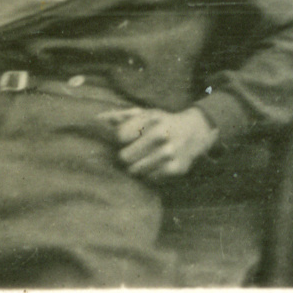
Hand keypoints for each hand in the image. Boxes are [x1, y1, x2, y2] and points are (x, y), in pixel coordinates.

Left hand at [100, 106, 219, 179]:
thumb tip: (97, 120)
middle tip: (133, 152)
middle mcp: (160, 136)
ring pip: (134, 171)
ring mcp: (168, 154)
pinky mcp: (175, 170)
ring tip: (144, 159)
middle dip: (126, 156)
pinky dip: (149, 174)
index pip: (119, 136)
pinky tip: (155, 165)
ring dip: (136, 167)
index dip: (120, 139)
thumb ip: (121, 116)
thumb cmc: (163, 122)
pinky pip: (148, 179)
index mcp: (151, 119)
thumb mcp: (146, 113)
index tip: (126, 139)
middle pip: (124, 157)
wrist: (195, 132)